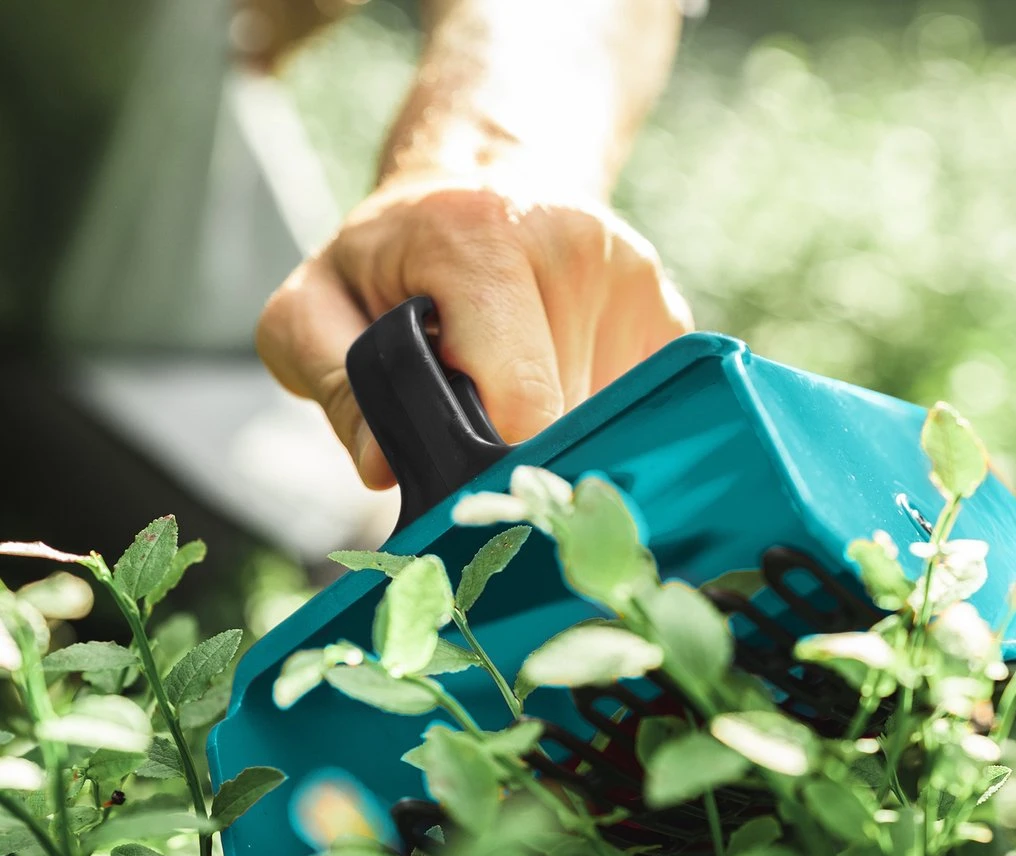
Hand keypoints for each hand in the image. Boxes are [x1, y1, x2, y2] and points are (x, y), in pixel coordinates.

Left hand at [255, 170, 692, 489]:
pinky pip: (634, 404)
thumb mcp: (318, 306)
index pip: (520, 402)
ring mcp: (630, 275)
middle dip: (517, 445)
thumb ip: (335, 385)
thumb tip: (384, 466)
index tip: (467, 478)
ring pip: (603, 419)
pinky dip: (591, 414)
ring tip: (508, 387)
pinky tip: (552, 377)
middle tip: (474, 418)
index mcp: (479, 236)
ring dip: (555, 429)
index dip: (493, 460)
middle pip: (563, 418)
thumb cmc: (392, 260)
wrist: (478, 182)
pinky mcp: (664, 306)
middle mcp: (571, 244)